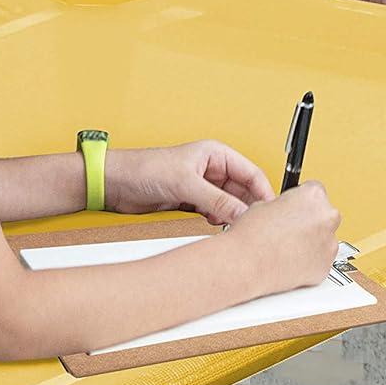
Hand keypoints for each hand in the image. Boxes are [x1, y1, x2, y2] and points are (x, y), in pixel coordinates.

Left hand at [104, 141, 273, 224]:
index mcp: (216, 154)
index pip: (251, 173)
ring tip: (233, 230)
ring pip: (229, 205)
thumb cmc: (146, 169)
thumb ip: (217, 200)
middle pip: (242, 191)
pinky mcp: (191, 202)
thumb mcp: (186, 184)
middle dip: (247, 208)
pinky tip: (216, 229)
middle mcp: (212, 169)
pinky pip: (214, 214)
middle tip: (251, 228)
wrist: (116, 184)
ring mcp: (202, 187)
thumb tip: (242, 214)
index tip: (269, 214)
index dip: (262, 193)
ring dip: (231, 217)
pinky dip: (217, 222)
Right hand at [227, 181, 341, 295]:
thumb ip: (285, 205)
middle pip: (324, 215)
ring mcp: (329, 243)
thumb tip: (287, 211)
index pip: (315, 192)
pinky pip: (321, 261)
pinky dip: (310, 262)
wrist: (248, 265)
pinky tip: (291, 262)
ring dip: (312, 243)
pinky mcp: (326, 267)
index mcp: (313, 195)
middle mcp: (327, 216)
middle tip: (290, 230)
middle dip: (310, 222)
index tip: (295, 210)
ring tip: (288, 249)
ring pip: (325, 239)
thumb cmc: (253, 235)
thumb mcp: (265, 204)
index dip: (301, 202)